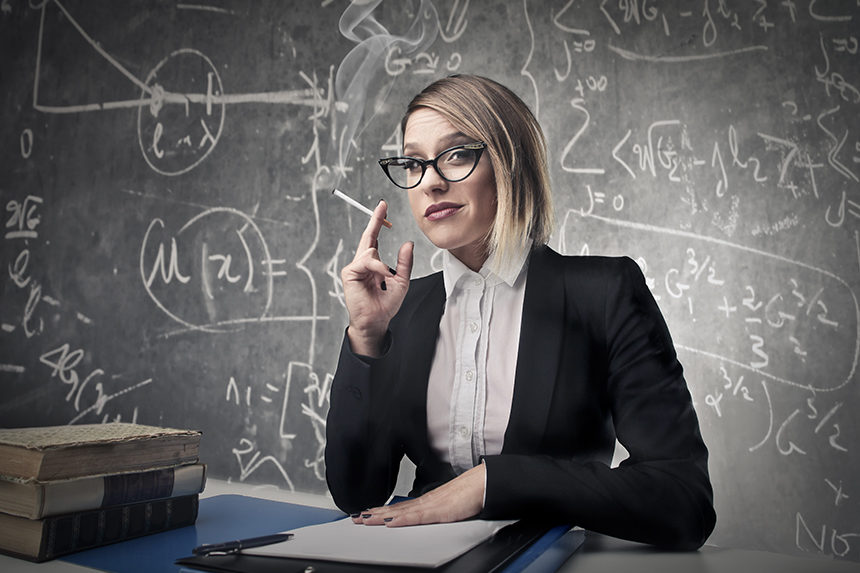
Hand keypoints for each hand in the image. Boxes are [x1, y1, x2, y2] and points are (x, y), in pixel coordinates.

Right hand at [341, 200, 412, 356]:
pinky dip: (378, 267)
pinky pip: (366, 261)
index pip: (374, 238)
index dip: (378, 223)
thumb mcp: (401, 281)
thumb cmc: (386, 305)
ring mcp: (355, 267)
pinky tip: (383, 276)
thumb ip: (404, 263)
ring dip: (383, 264)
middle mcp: (363, 263)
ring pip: (370, 250)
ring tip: (388, 276)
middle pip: (368, 236)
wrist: (376, 321)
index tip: (383, 207)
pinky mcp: (349, 272)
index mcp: (373, 264)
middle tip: (382, 205)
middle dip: (375, 220)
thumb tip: (408, 243)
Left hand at [352, 464, 485, 526]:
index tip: (367, 513)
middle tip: (356, 517)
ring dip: (381, 516)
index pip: (399, 508)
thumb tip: (428, 515)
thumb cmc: (469, 493)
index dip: (382, 511)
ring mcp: (430, 505)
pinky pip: (416, 517)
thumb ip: (436, 511)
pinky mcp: (438, 510)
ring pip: (400, 512)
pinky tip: (390, 522)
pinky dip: (401, 519)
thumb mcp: (448, 505)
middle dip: (375, 514)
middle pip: (394, 509)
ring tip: (365, 519)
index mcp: (426, 501)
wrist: (482, 483)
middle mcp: (424, 501)